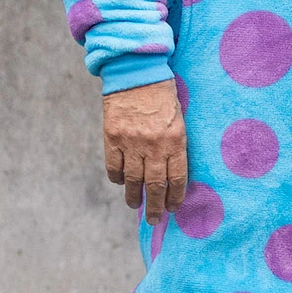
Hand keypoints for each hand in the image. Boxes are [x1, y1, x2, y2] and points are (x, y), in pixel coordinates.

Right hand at [102, 79, 189, 216]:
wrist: (137, 73)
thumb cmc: (163, 96)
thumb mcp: (179, 119)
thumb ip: (175, 145)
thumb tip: (172, 173)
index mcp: (175, 140)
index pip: (177, 178)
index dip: (175, 196)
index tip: (173, 208)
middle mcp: (154, 145)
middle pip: (154, 185)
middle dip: (154, 206)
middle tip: (154, 219)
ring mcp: (131, 142)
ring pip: (132, 180)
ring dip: (134, 196)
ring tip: (135, 205)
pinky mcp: (112, 137)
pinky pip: (114, 166)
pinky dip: (117, 178)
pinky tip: (121, 183)